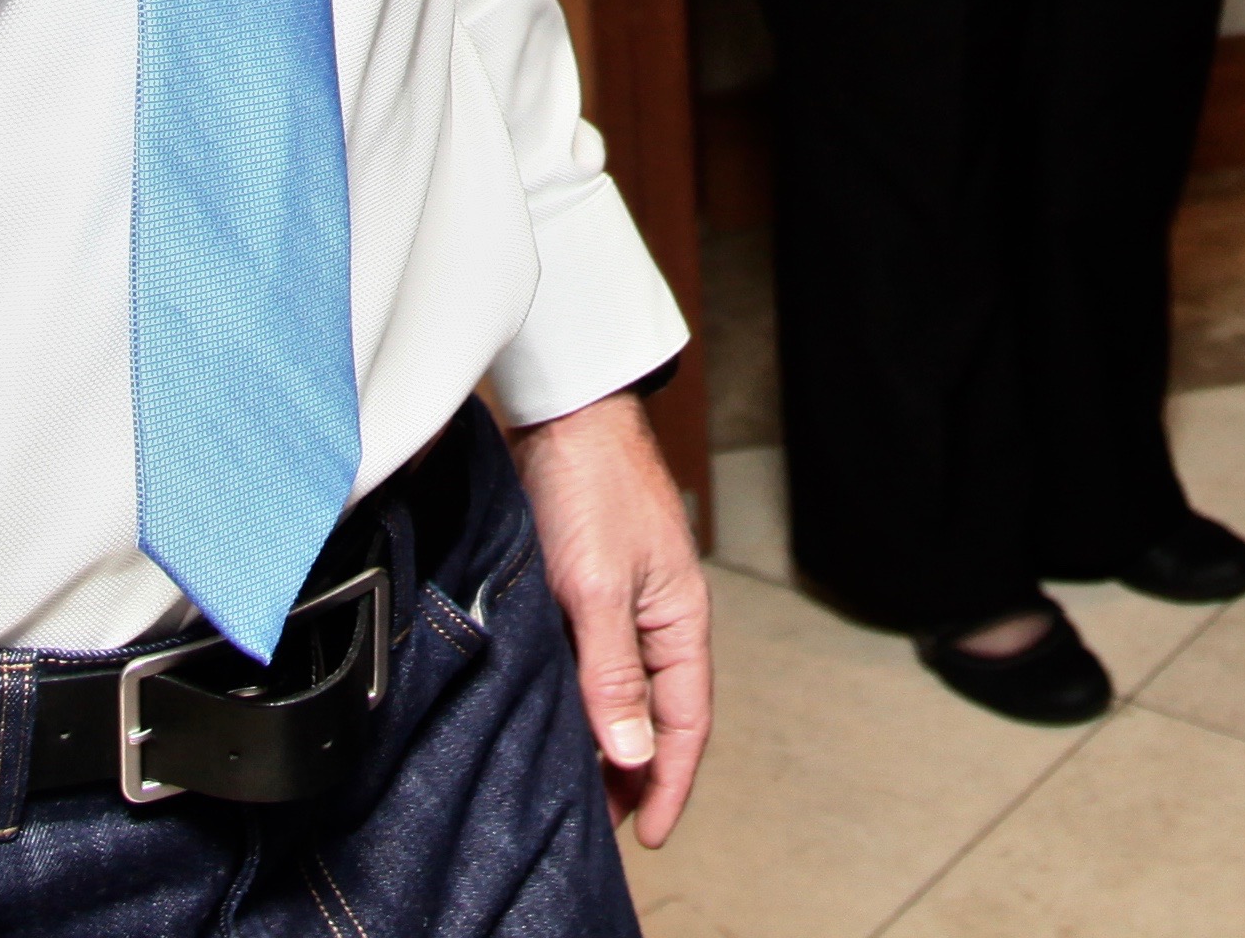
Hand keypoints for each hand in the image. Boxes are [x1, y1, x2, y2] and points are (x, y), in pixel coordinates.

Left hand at [504, 388, 708, 846]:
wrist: (562, 409)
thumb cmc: (590, 485)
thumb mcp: (597, 588)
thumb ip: (613, 672)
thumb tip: (632, 752)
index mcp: (680, 619)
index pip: (688, 721)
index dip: (670, 783)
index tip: (649, 835)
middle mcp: (659, 616)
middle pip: (659, 713)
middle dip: (637, 773)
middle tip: (603, 824)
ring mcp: (625, 599)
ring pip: (623, 689)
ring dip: (606, 737)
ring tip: (576, 784)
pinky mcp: (588, 584)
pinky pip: (594, 660)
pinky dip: (582, 698)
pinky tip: (556, 716)